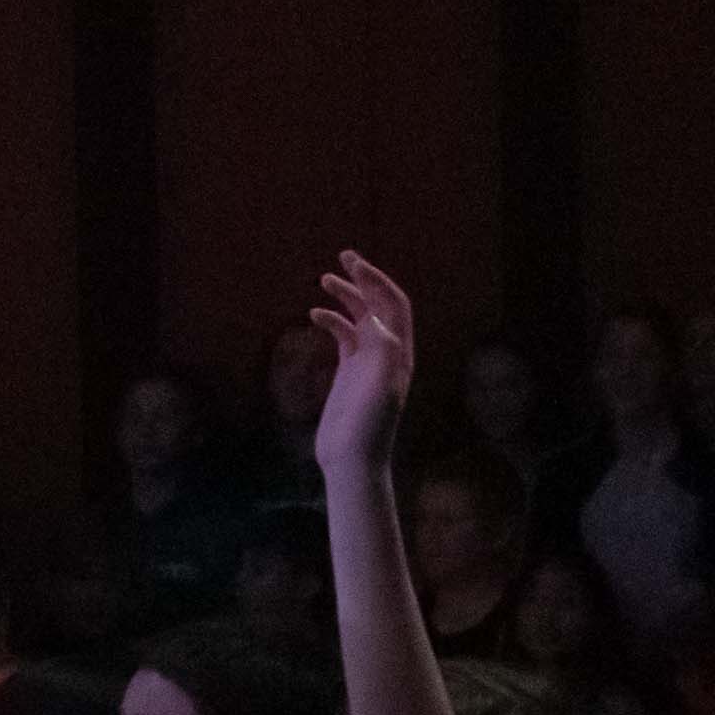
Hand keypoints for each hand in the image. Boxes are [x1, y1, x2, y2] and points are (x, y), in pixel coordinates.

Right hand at [309, 253, 419, 484]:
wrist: (353, 458)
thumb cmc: (368, 425)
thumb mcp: (380, 384)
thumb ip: (381, 347)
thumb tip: (371, 315)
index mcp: (400, 352)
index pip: (393, 305)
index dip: (377, 281)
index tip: (354, 264)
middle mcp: (387, 353)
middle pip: (378, 305)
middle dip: (363, 279)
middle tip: (343, 256)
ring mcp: (368, 362)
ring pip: (360, 317)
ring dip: (346, 296)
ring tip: (325, 279)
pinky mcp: (349, 372)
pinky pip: (343, 336)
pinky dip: (331, 321)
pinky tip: (315, 314)